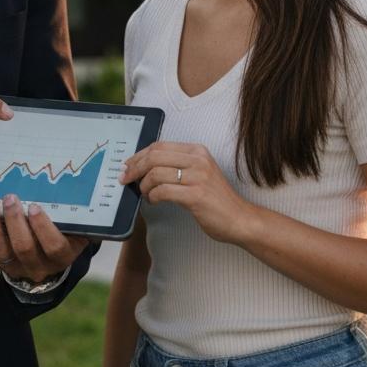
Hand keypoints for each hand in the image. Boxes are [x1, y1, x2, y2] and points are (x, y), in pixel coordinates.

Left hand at [0, 193, 88, 283]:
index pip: (53, 246)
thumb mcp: (75, 230)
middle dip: (15, 221)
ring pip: (0, 250)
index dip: (43, 228)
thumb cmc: (63, 235)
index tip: (34, 207)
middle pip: (24, 248)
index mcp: (61, 255)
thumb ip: (74, 216)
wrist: (47, 263)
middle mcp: (37, 265)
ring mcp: (14, 264)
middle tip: (10, 198)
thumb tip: (77, 190)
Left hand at [121, 141, 258, 244]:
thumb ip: (176, 165)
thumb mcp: (198, 173)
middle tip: (125, 179)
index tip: (128, 165)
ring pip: (155, 174)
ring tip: (145, 194)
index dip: (139, 155)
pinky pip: (162, 191)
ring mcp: (198, 177)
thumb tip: (143, 166)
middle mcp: (198, 160)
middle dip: (135, 168)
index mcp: (197, 151)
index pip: (159, 146)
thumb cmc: (215, 199)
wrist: (241, 220)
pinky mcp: (196, 195)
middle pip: (154, 156)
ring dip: (143, 185)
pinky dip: (152, 196)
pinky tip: (153, 201)